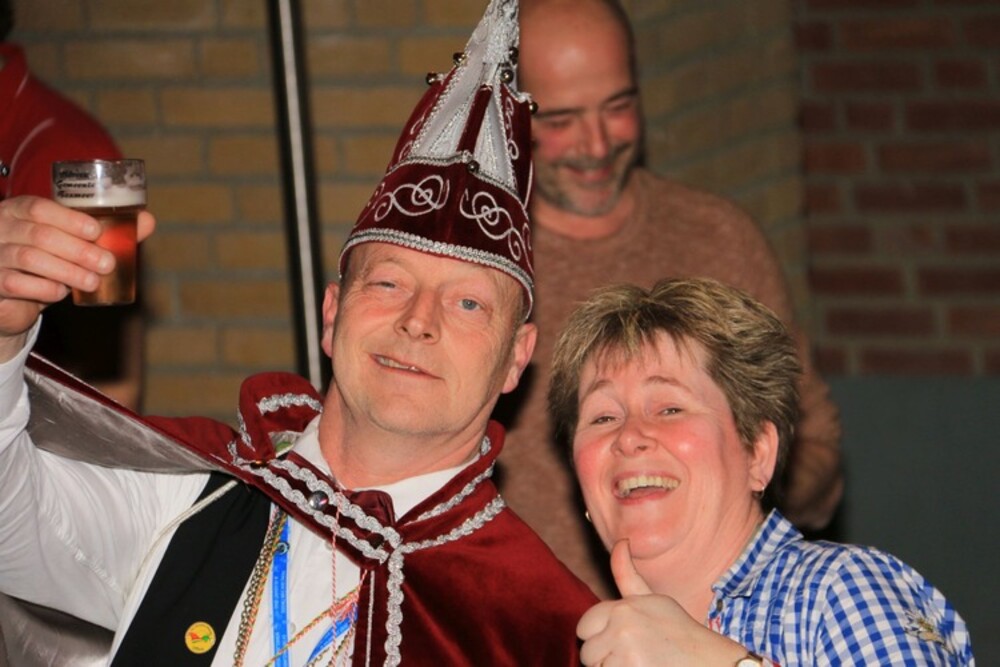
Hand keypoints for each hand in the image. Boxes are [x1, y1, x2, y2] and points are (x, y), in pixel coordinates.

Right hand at [0, 196, 154, 356]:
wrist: (10, 296)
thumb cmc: (46, 261)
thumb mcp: (71, 243)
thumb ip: (106, 233)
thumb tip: (147, 221)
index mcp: (19, 210)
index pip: (40, 207)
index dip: (70, 219)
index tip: (98, 232)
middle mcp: (2, 228)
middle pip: (40, 234)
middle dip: (79, 250)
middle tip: (107, 264)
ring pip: (29, 258)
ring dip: (67, 271)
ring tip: (93, 281)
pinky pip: (17, 284)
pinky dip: (45, 289)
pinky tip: (62, 292)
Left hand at [576, 540, 748, 665]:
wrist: (708, 662)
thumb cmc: (678, 631)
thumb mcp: (652, 599)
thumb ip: (627, 574)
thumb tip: (621, 540)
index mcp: (624, 607)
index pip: (584, 626)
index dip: (598, 637)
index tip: (620, 641)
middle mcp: (623, 626)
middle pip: (587, 651)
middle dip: (603, 657)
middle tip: (631, 655)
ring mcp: (626, 650)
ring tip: (639, 662)